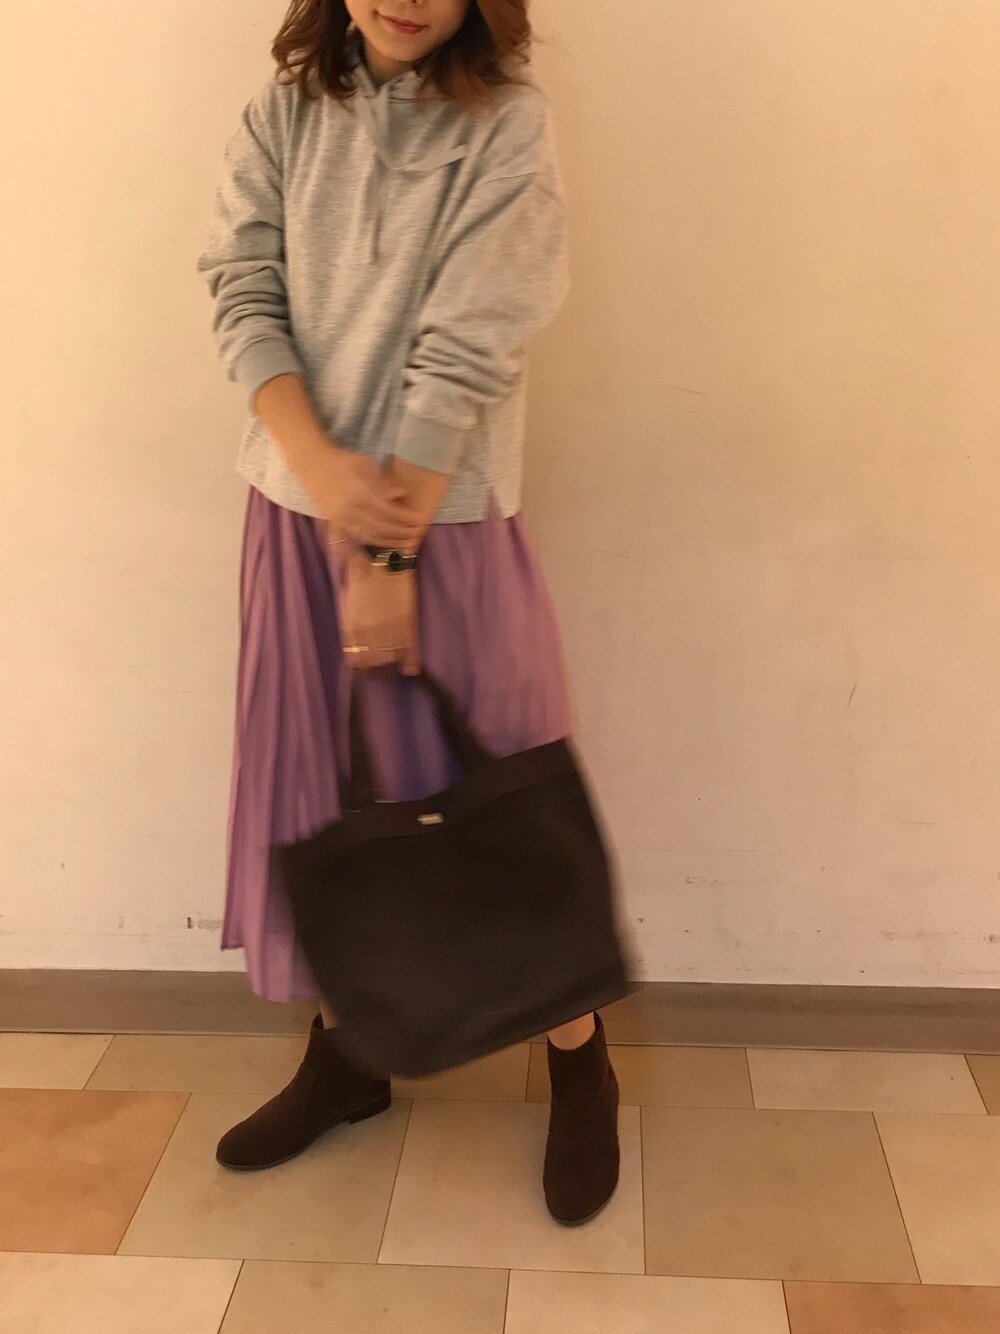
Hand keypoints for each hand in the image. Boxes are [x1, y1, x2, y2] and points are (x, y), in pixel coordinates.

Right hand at [314, 447, 421, 548]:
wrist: (313, 463)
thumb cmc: (343, 460)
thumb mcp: (366, 464)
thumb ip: (383, 482)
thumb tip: (401, 494)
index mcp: (360, 492)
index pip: (388, 511)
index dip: (405, 518)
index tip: (419, 520)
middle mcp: (351, 509)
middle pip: (381, 527)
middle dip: (401, 533)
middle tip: (416, 534)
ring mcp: (341, 518)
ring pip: (369, 536)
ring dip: (389, 542)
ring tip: (404, 544)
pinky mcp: (334, 522)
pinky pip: (354, 538)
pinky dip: (370, 544)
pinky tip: (382, 546)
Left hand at [339, 546, 420, 675]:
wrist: (383, 558)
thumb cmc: (363, 573)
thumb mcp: (348, 600)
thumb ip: (351, 620)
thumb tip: (354, 635)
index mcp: (351, 625)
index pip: (355, 655)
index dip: (361, 661)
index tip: (365, 663)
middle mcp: (368, 631)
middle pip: (373, 659)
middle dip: (376, 662)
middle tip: (381, 662)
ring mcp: (389, 628)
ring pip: (390, 657)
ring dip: (391, 659)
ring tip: (395, 659)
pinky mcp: (407, 623)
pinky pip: (409, 648)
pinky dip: (410, 661)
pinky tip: (411, 669)